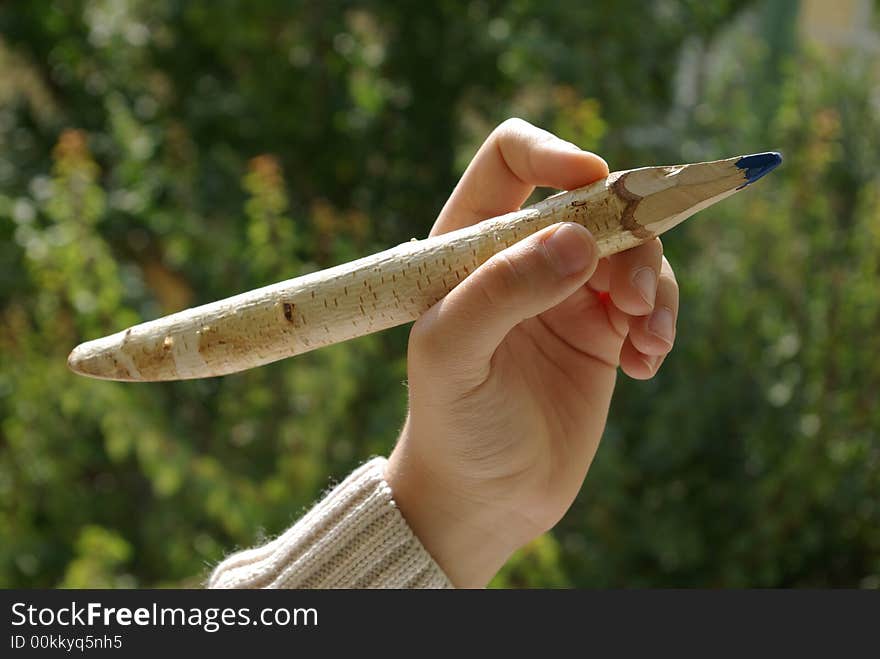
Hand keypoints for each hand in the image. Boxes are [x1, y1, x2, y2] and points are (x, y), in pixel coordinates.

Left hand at [385, 119, 679, 586]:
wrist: (484, 497)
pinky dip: (659, 324)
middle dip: (626, 237)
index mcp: (469, 243)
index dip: (554, 155)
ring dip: (652, 286)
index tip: (594, 180)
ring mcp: (566, 292)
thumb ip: (503, 291)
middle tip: (630, 300)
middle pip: (593, 201)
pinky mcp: (602, 331)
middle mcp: (521, 257)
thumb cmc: (452, 422)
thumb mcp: (455, 355)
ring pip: (633, 248)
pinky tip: (643, 367)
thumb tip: (578, 238)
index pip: (512, 159)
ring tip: (644, 342)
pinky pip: (650, 300)